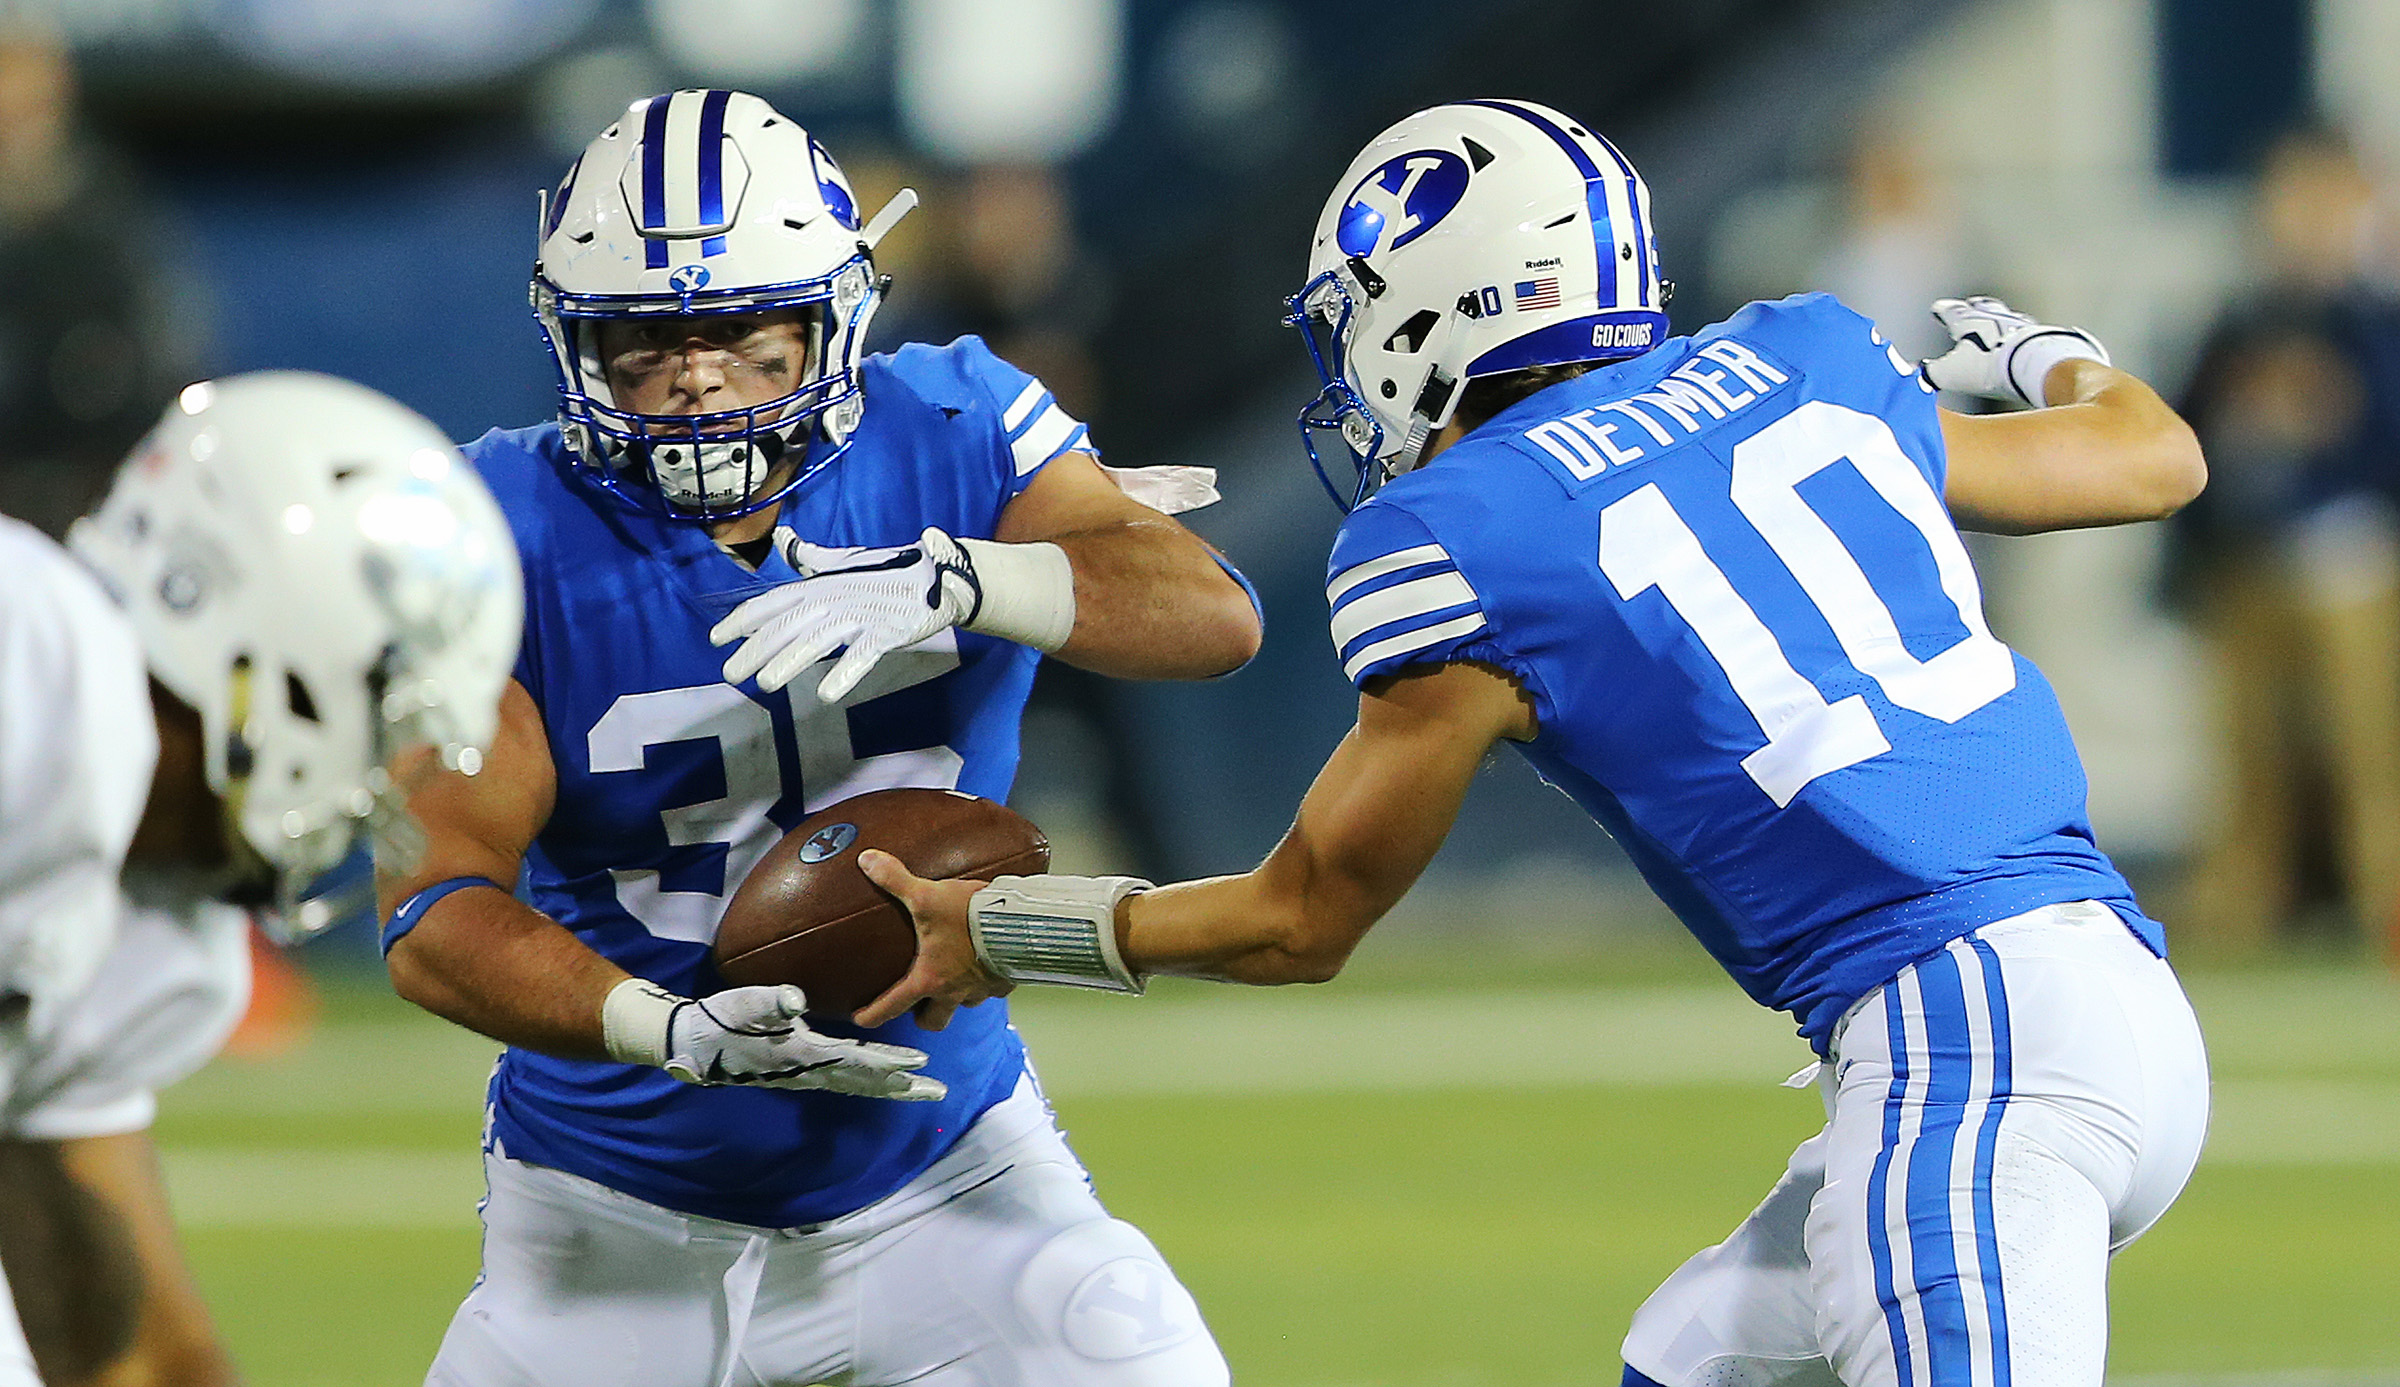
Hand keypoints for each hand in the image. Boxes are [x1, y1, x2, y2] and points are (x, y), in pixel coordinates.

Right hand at [659, 983, 946, 1098]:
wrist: (693, 1043)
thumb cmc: (720, 1020)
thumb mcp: (743, 1005)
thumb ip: (769, 1003)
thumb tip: (793, 999)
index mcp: (801, 1055)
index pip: (855, 1060)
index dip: (887, 1062)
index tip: (920, 1065)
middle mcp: (808, 1070)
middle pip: (865, 1082)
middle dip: (902, 1086)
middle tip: (938, 1092)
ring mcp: (805, 1073)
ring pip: (857, 1083)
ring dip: (891, 1085)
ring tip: (922, 1086)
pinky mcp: (800, 1068)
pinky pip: (843, 1077)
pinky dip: (869, 1077)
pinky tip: (883, 1073)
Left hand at [711, 526, 980, 702]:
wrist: (939, 574)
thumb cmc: (887, 571)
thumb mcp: (844, 561)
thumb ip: (810, 556)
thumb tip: (783, 537)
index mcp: (820, 584)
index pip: (773, 602)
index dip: (742, 620)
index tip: (716, 639)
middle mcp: (834, 597)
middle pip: (787, 626)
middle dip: (755, 650)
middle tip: (730, 675)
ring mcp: (861, 615)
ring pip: (817, 640)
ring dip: (790, 662)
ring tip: (766, 684)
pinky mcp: (888, 632)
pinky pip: (863, 654)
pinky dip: (845, 672)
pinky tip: (826, 694)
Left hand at [854, 848, 1013, 1029]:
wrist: (1017, 922)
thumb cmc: (971, 917)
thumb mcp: (926, 896)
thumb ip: (895, 879)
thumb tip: (869, 862)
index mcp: (929, 978)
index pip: (892, 1006)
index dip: (873, 1015)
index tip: (863, 1019)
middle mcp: (954, 991)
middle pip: (934, 1020)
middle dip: (924, 1017)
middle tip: (918, 1007)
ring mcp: (981, 989)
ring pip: (965, 1004)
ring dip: (958, 997)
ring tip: (956, 979)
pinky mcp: (1005, 979)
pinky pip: (994, 988)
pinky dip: (988, 981)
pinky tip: (987, 964)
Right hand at [1922, 295, 2109, 406]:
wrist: (2031, 363)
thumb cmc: (1988, 365)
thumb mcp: (1950, 373)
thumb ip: (1931, 373)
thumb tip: (1916, 374)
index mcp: (1969, 322)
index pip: (1952, 312)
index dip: (1943, 310)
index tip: (1938, 308)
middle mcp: (1994, 317)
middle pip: (1982, 307)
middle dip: (1974, 307)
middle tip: (1971, 304)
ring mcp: (2019, 325)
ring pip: (2006, 316)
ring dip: (2000, 319)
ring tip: (1998, 323)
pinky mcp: (2039, 336)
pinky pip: (2027, 331)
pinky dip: (2020, 334)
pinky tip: (2022, 340)